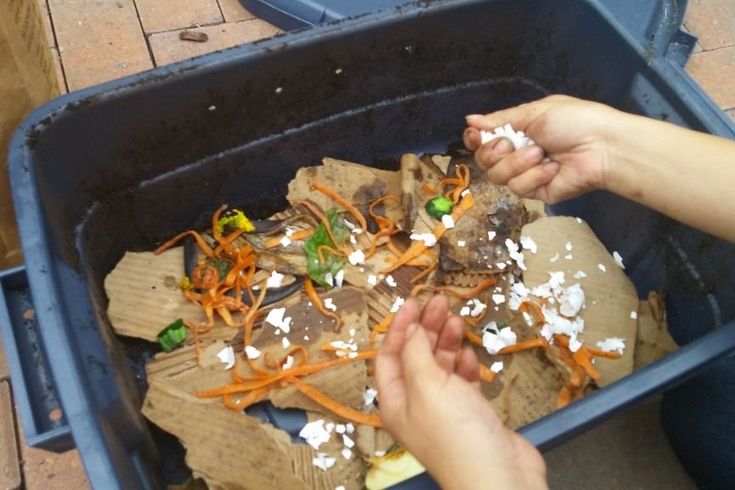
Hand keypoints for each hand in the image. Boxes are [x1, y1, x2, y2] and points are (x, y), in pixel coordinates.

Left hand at [375, 295, 546, 489]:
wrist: (500, 476)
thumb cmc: (457, 433)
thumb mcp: (428, 385)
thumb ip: (416, 353)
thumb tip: (410, 329)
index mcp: (395, 402)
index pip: (388, 356)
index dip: (399, 327)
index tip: (413, 302)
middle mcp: (415, 405)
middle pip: (415, 357)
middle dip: (426, 328)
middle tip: (441, 302)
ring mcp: (444, 410)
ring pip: (441, 366)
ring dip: (447, 342)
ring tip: (457, 321)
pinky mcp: (470, 414)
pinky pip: (462, 382)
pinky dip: (464, 366)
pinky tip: (469, 355)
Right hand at [463, 95, 621, 203]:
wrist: (602, 146)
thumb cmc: (573, 121)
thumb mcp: (535, 112)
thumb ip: (501, 119)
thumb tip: (470, 119)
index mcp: (516, 131)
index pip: (483, 140)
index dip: (475, 140)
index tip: (475, 136)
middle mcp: (516, 154)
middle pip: (484, 161)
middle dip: (494, 152)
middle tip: (511, 144)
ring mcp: (525, 175)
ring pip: (498, 177)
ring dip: (518, 163)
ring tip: (541, 154)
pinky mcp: (536, 193)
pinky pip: (519, 188)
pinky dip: (534, 176)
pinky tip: (552, 168)